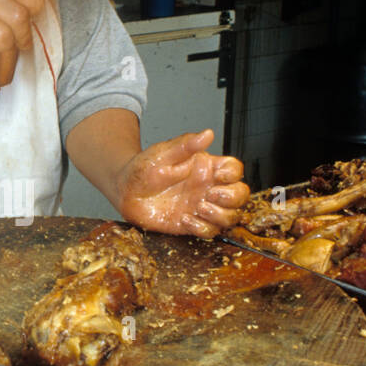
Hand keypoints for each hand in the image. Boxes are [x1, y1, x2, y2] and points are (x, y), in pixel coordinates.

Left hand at [116, 129, 249, 237]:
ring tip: (198, 207)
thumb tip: (207, 134)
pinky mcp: (191, 224)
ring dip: (220, 215)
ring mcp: (202, 207)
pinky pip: (210, 232)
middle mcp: (208, 188)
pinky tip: (184, 218)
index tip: (218, 176)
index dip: (233, 174)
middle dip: (232, 198)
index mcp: (207, 168)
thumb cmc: (144, 168)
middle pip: (240, 195)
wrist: (125, 190)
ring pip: (230, 216)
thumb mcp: (163, 153)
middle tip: (210, 196)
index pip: (234, 169)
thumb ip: (185, 145)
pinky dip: (202, 228)